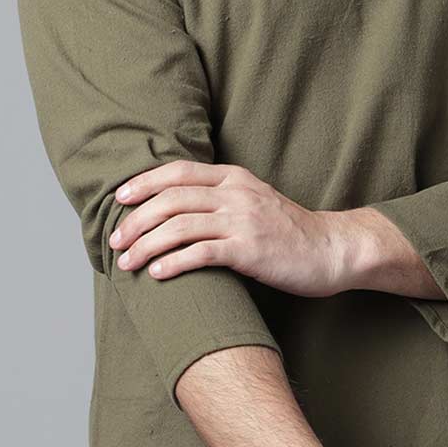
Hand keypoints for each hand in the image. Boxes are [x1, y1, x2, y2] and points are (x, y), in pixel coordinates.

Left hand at [107, 160, 361, 296]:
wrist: (331, 250)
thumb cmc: (287, 232)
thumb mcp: (253, 201)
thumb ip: (220, 198)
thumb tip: (174, 208)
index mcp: (234, 178)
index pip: (178, 172)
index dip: (144, 183)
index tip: (119, 199)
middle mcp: (236, 194)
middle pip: (172, 199)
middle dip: (137, 220)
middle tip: (116, 240)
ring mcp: (243, 221)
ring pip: (180, 227)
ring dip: (147, 245)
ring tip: (128, 262)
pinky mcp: (250, 250)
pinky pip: (202, 253)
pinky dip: (174, 263)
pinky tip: (158, 274)